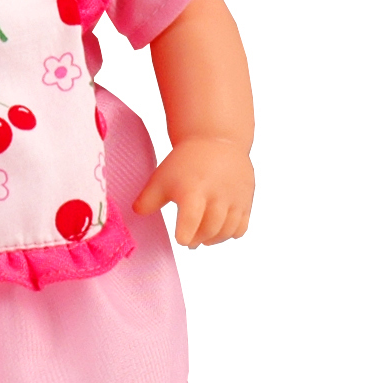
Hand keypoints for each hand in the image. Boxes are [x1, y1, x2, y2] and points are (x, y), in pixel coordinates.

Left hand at [135, 137, 253, 246]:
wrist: (217, 141)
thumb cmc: (185, 163)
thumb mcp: (162, 178)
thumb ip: (148, 199)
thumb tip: (136, 214)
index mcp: (193, 189)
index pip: (192, 218)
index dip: (185, 234)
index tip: (180, 239)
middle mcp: (217, 194)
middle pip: (210, 229)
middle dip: (197, 240)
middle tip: (189, 241)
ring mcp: (235, 198)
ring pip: (227, 231)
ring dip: (213, 240)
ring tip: (203, 237)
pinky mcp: (247, 200)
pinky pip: (242, 227)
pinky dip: (230, 234)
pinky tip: (219, 229)